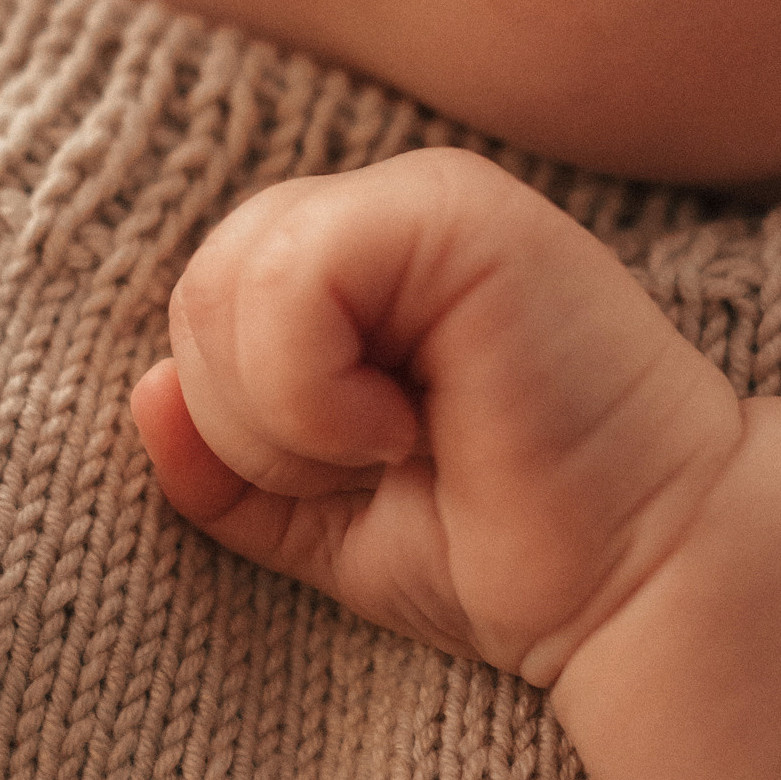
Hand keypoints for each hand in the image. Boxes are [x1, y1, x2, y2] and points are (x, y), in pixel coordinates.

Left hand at [133, 149, 741, 687]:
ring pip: (228, 281)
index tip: (355, 475)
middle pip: (197, 289)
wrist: (636, 583)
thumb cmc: (509, 553)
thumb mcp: (323, 524)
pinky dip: (314, 390)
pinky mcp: (459, 211)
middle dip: (253, 424)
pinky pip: (294, 276)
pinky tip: (409, 425)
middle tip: (374, 466)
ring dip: (288, 416)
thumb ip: (223, 469)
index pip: (201, 308)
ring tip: (400, 446)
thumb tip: (145, 397)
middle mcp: (387, 209)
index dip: (236, 422)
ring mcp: (426, 196)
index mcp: (356, 266)